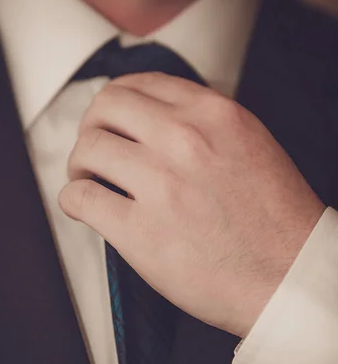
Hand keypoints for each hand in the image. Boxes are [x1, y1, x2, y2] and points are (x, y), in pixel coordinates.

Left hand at [59, 73, 324, 337]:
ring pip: (88, 149)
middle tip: (94, 150)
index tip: (110, 120)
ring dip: (80, 165)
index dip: (116, 103)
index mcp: (214, 115)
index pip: (140, 84)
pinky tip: (85, 208)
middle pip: (105, 107)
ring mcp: (161, 185)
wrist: (290, 279)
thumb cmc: (276, 223)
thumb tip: (153, 123)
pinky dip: (74, 200)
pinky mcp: (141, 232)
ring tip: (88, 181)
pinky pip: (81, 198)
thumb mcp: (251, 147)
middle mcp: (184, 140)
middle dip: (92, 127)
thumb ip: (203, 126)